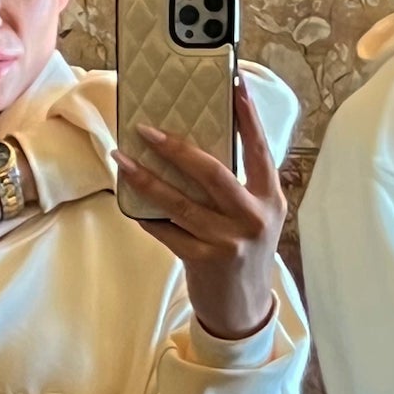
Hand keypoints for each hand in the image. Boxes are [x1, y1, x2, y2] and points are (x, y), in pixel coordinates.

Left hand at [113, 77, 286, 341]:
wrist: (244, 309)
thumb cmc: (245, 254)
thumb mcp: (255, 217)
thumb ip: (238, 187)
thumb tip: (195, 150)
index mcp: (270, 198)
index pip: (259, 149)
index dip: (248, 116)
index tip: (235, 84)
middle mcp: (253, 217)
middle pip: (212, 172)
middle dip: (176, 148)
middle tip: (147, 129)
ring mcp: (229, 241)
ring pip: (181, 202)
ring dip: (147, 179)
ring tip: (122, 159)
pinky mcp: (205, 260)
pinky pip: (168, 230)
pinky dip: (147, 215)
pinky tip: (129, 202)